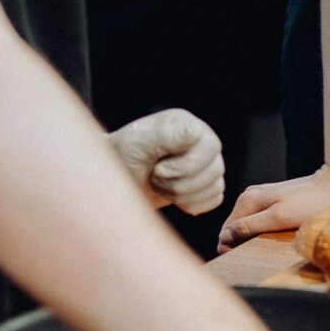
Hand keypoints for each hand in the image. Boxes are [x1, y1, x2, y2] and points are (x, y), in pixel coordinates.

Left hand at [109, 108, 223, 214]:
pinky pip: (215, 200)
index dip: (186, 165)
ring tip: (160, 185)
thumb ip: (169, 134)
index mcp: (188, 126)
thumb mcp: (141, 141)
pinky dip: (192, 204)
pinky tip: (172, 197)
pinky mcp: (204, 186)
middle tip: (155, 177)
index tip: (157, 166)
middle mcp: (201, 142)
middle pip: (215, 170)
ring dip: (183, 194)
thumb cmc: (123, 157)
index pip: (210, 146)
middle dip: (180, 183)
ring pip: (215, 187)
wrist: (113, 181)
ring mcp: (205, 164)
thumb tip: (197, 133)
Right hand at [218, 162, 329, 247]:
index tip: (242, 258)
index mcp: (247, 201)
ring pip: (244, 222)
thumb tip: (225, 236)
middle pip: (233, 226)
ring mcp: (260, 196)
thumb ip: (251, 226)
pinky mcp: (272, 198)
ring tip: (262, 249)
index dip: (229, 247)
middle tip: (253, 257)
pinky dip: (259, 230)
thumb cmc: (310, 203)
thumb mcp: (279, 218)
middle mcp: (249, 196)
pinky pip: (256, 218)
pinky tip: (270, 237)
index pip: (225, 230)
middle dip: (237, 243)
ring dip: (248, 237)